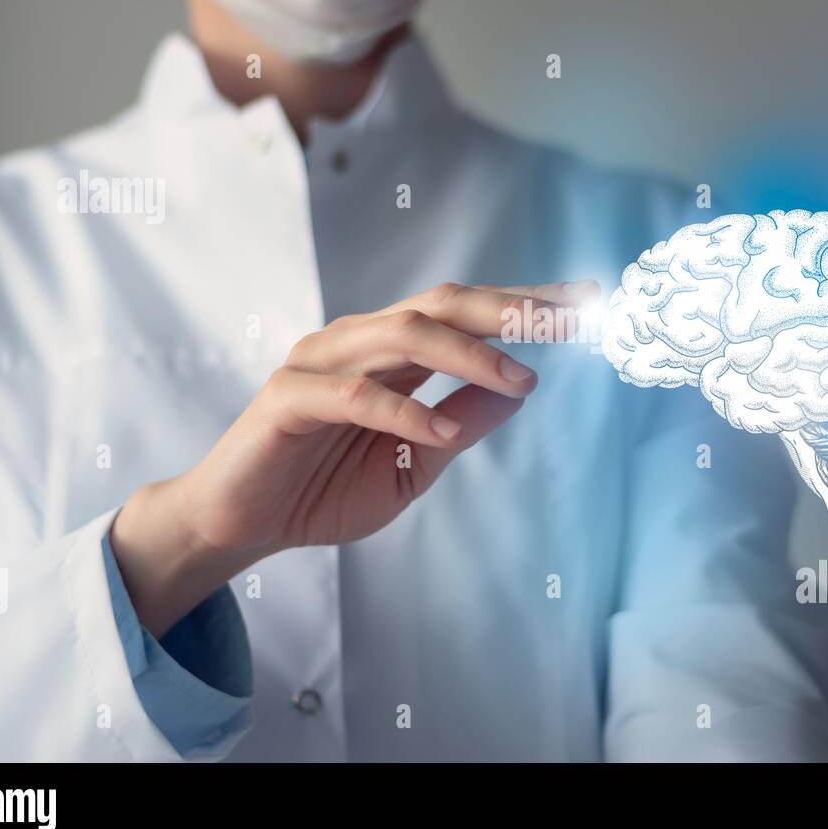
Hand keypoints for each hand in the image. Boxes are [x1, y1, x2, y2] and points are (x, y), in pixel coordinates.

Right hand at [110, 280, 595, 634]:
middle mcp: (358, 342)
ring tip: (521, 380)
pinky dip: (402, 410)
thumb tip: (519, 392)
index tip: (585, 305)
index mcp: (390, 353)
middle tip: (569, 318)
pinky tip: (440, 432)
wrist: (241, 524)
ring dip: (469, 354)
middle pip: (443, 304)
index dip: (524, 304)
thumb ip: (459, 426)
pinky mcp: (288, 397)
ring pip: (404, 334)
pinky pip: (354, 394)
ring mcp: (320, 362)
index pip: (465, 313)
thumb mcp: (411, 465)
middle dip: (510, 307)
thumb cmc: (322, 490)